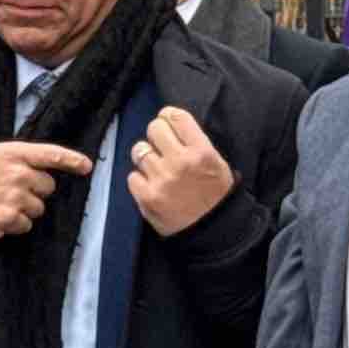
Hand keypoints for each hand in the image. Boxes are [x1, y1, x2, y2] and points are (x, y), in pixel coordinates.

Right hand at [0, 141, 94, 239]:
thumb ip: (15, 158)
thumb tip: (42, 170)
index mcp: (11, 153)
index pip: (50, 154)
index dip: (72, 160)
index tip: (86, 166)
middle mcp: (16, 174)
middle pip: (47, 188)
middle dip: (34, 191)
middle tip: (9, 190)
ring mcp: (12, 198)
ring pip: (37, 210)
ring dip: (23, 210)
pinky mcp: (5, 221)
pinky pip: (24, 226)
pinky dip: (12, 225)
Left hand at [126, 105, 234, 235]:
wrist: (214, 232)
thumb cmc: (216, 195)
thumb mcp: (216, 162)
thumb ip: (194, 142)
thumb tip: (170, 124)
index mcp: (201, 151)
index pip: (175, 116)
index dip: (168, 117)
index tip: (167, 123)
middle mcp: (180, 162)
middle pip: (153, 128)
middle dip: (156, 136)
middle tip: (162, 147)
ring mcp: (161, 179)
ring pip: (139, 150)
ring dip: (146, 157)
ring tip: (156, 168)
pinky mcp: (147, 197)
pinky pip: (132, 176)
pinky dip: (140, 180)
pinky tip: (152, 186)